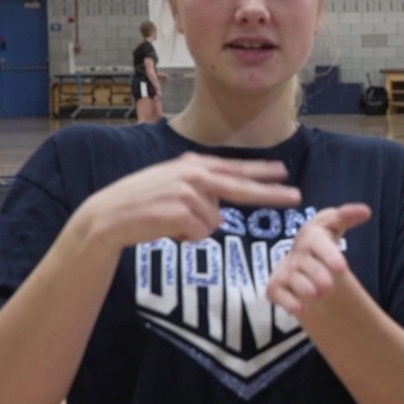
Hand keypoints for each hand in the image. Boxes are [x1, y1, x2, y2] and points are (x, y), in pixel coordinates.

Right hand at [76, 154, 298, 251]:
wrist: (107, 217)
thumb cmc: (140, 203)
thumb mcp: (170, 184)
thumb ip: (198, 186)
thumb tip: (222, 205)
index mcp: (191, 165)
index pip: (233, 168)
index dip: (260, 172)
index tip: (284, 172)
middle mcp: (193, 174)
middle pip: (242, 188)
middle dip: (271, 193)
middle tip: (296, 196)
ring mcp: (187, 192)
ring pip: (214, 222)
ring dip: (194, 229)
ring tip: (169, 222)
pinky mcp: (180, 211)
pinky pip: (200, 233)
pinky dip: (185, 238)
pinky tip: (166, 229)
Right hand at [265, 203, 372, 314]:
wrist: (303, 259)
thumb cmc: (321, 240)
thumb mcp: (333, 225)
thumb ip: (346, 217)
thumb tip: (366, 211)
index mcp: (311, 236)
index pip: (318, 242)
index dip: (328, 255)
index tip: (342, 268)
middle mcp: (297, 252)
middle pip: (305, 263)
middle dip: (316, 274)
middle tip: (329, 287)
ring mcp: (285, 269)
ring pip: (292, 279)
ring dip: (303, 287)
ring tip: (316, 295)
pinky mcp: (276, 286)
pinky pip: (277, 293)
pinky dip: (287, 302)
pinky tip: (300, 309)